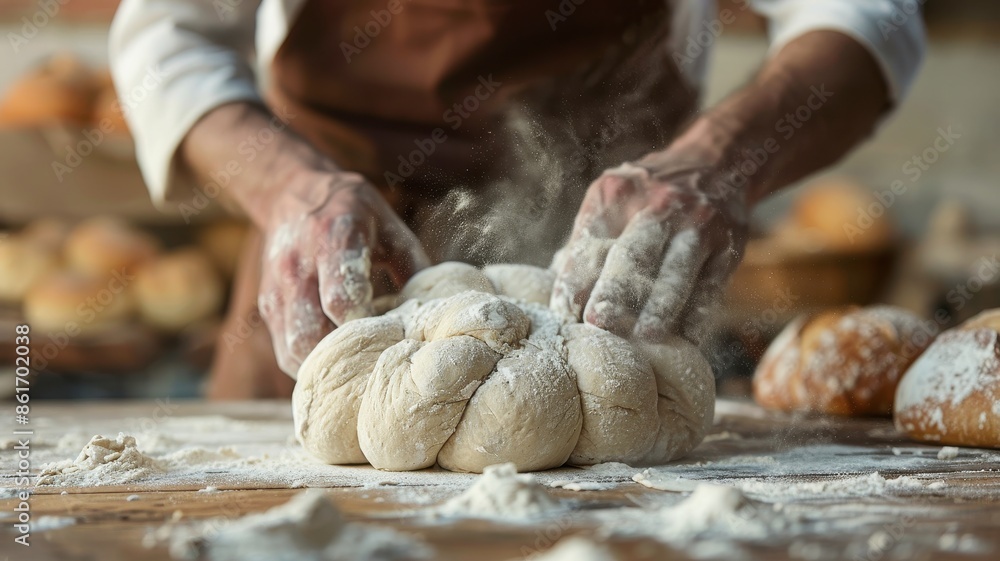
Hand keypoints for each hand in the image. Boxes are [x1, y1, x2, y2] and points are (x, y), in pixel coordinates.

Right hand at [259, 171, 428, 373]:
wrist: (294, 192)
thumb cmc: (354, 212)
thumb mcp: (390, 226)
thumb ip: (414, 267)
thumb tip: (436, 314)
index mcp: (334, 239)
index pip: (339, 297)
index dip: (364, 326)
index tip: (388, 335)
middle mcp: (298, 266)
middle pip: (309, 334)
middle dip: (344, 358)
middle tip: (375, 364)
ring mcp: (277, 289)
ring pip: (292, 349)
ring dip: (325, 367)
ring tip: (357, 369)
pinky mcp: (268, 306)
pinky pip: (284, 350)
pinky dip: (309, 364)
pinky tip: (336, 362)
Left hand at [550, 151, 748, 342]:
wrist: (716, 163)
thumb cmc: (648, 192)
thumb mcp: (614, 197)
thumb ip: (588, 237)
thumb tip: (555, 277)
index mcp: (616, 194)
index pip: (589, 242)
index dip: (574, 281)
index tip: (563, 314)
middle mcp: (657, 205)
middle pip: (632, 255)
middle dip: (613, 292)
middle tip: (597, 325)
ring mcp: (696, 225)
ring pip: (676, 272)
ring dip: (659, 308)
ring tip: (644, 339)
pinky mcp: (727, 246)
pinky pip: (711, 285)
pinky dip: (698, 315)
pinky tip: (687, 341)